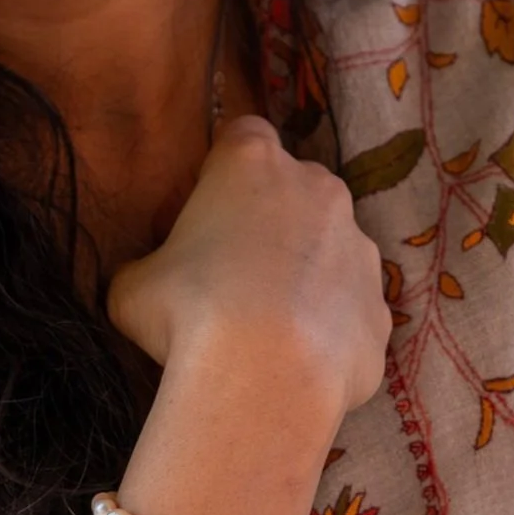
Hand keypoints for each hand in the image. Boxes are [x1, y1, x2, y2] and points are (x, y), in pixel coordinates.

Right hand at [105, 114, 389, 429]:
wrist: (265, 380)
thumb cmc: (189, 309)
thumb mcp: (133, 282)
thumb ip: (150, 265)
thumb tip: (152, 281)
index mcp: (252, 161)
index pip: (243, 134)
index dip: (224, 170)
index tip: (207, 209)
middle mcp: (316, 189)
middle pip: (295, 186)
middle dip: (271, 217)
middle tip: (233, 269)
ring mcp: (358, 248)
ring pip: (330, 247)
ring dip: (305, 272)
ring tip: (268, 326)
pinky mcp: (380, 309)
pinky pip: (349, 309)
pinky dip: (327, 327)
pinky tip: (296, 360)